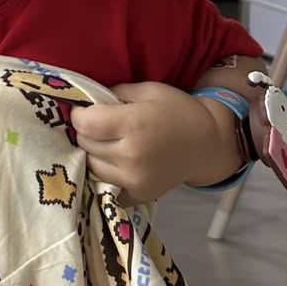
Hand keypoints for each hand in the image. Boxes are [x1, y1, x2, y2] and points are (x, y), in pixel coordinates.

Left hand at [72, 81, 242, 203]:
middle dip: (86, 132)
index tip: (84, 110)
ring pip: (92, 166)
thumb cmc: (178, 111)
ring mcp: (134, 179)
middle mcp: (131, 155)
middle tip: (96, 125)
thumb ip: (116, 92)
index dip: (79, 115)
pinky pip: (107, 186)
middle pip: (86, 144)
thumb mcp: (148, 90)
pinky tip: (114, 162)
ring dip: (93, 153)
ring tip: (105, 142)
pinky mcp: (139, 195)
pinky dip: (106, 174)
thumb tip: (88, 100)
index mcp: (133, 124)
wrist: (207, 144)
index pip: (85, 124)